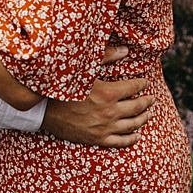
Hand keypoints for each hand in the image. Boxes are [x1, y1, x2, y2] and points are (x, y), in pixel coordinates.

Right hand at [40, 46, 154, 147]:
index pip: (134, 87)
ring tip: (147, 114)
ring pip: (133, 125)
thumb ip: (106, 57)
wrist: (42, 109)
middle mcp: (109, 111)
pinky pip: (120, 141)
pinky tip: (136, 134)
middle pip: (137, 107)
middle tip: (151, 98)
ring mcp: (104, 127)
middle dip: (147, 101)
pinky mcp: (97, 139)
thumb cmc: (62, 86)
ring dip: (143, 118)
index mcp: (107, 93)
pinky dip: (131, 138)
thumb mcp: (83, 68)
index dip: (142, 84)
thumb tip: (125, 51)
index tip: (145, 82)